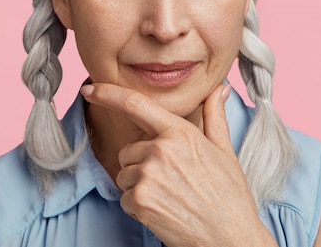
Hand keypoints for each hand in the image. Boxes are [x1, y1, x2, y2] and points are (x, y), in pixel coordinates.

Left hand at [80, 83, 276, 246]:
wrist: (230, 237)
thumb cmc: (229, 196)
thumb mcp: (224, 151)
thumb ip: (214, 116)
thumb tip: (220, 90)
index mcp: (180, 132)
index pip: (136, 104)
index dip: (108, 93)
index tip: (89, 89)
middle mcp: (161, 150)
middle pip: (128, 150)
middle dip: (141, 164)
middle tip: (171, 181)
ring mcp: (148, 176)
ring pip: (124, 174)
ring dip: (139, 186)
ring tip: (170, 197)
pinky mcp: (140, 200)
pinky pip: (124, 198)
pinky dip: (138, 207)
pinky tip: (164, 211)